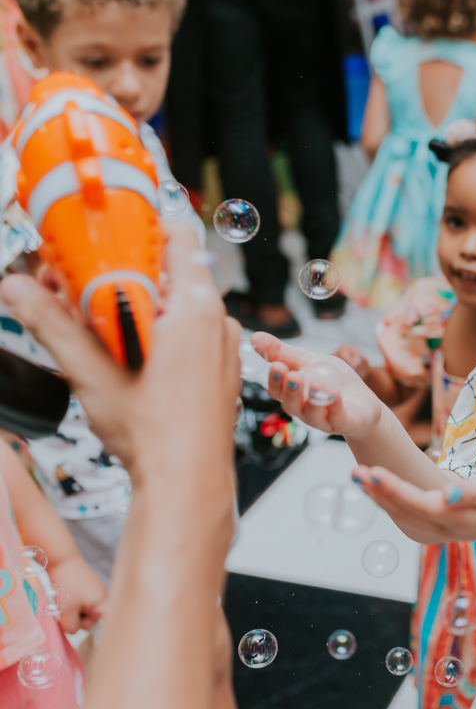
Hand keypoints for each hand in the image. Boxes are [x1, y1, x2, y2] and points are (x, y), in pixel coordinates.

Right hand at [0, 221, 241, 478]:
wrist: (187, 480)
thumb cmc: (156, 431)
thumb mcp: (89, 369)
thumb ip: (51, 322)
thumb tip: (17, 288)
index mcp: (196, 308)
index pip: (178, 238)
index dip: (140, 228)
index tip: (106, 232)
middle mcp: (217, 322)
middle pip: (171, 274)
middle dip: (123, 276)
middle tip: (80, 286)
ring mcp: (223, 348)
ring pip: (179, 308)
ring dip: (139, 307)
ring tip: (96, 324)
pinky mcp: (219, 371)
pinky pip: (190, 336)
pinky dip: (159, 334)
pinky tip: (127, 353)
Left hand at [47, 553, 106, 632]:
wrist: (62, 560)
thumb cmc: (67, 585)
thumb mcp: (67, 610)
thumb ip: (71, 626)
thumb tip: (72, 631)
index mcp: (103, 604)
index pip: (106, 625)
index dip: (99, 630)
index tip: (89, 632)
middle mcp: (103, 599)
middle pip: (91, 620)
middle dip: (77, 619)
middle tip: (65, 611)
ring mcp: (96, 593)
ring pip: (84, 612)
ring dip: (72, 612)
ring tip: (63, 602)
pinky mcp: (87, 588)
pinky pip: (81, 603)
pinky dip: (72, 604)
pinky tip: (64, 597)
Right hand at [254, 334, 384, 439]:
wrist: (363, 402)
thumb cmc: (333, 380)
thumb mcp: (309, 361)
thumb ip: (282, 352)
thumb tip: (254, 337)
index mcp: (293, 394)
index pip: (278, 391)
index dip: (276, 380)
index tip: (277, 365)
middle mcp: (304, 410)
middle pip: (291, 405)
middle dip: (291, 390)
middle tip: (293, 375)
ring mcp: (323, 419)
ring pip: (312, 414)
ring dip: (313, 398)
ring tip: (317, 384)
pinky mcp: (343, 423)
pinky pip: (336, 418)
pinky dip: (334, 406)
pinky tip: (334, 393)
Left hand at [350, 464, 475, 544]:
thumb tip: (448, 494)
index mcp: (459, 519)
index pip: (419, 504)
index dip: (395, 489)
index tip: (375, 471)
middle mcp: (444, 530)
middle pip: (403, 514)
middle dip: (378, 493)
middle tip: (355, 471)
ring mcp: (439, 532)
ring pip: (401, 518)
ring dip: (378, 499)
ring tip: (358, 478)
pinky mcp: (437, 527)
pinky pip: (406, 518)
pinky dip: (388, 503)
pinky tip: (377, 490)